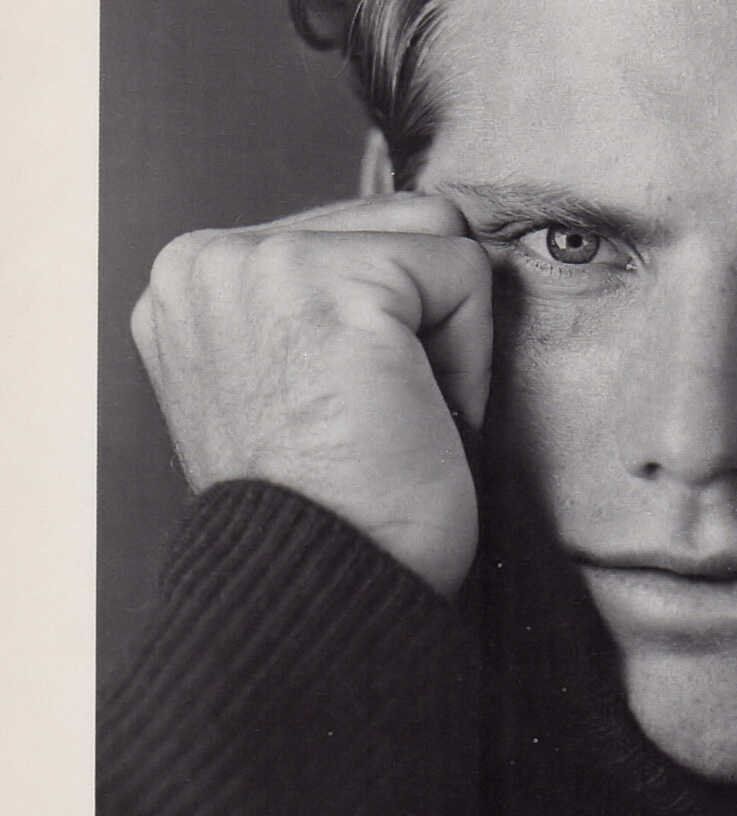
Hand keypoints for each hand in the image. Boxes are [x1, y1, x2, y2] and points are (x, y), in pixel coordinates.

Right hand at [131, 193, 490, 596]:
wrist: (323, 599)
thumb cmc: (330, 509)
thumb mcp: (290, 375)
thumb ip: (318, 295)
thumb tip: (425, 231)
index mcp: (190, 281)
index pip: (349, 229)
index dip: (389, 322)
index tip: (344, 408)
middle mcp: (205, 261)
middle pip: (396, 215)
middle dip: (419, 318)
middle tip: (374, 418)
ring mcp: (259, 265)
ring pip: (437, 232)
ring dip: (446, 334)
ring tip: (393, 414)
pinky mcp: (331, 287)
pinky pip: (466, 274)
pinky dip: (468, 359)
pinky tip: (417, 422)